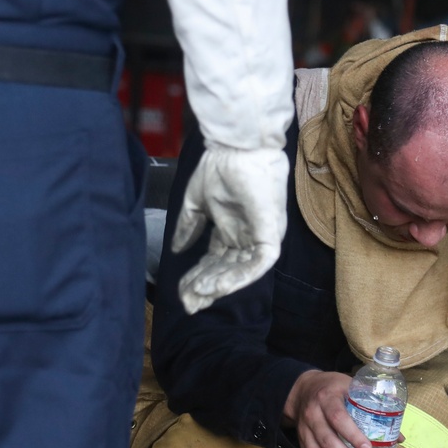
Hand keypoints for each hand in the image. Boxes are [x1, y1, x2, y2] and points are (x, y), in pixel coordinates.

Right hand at [172, 146, 287, 313]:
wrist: (234, 146)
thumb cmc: (220, 166)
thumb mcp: (197, 201)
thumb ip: (189, 227)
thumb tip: (177, 249)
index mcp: (235, 230)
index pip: (217, 261)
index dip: (199, 277)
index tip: (181, 291)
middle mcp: (250, 237)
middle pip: (228, 271)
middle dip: (206, 288)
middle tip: (187, 301)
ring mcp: (262, 236)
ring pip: (243, 272)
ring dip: (219, 285)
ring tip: (197, 294)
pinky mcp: (271, 234)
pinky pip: (258, 264)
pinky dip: (238, 278)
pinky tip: (216, 286)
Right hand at [283, 370, 373, 447]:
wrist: (303, 389)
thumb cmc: (334, 388)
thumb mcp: (352, 388)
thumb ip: (374, 408)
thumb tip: (398, 437)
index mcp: (327, 398)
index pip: (338, 418)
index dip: (352, 434)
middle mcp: (313, 415)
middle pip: (327, 441)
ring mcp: (304, 431)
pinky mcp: (301, 444)